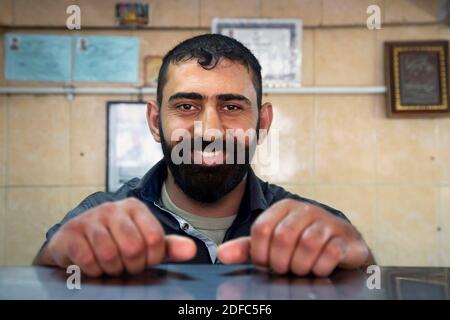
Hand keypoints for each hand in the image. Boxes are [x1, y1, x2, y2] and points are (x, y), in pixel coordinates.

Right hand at [37, 198, 196, 276]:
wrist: (74, 241)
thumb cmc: (115, 241)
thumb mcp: (143, 241)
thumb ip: (167, 246)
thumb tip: (192, 250)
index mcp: (134, 207)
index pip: (155, 239)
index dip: (152, 259)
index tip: (145, 260)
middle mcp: (112, 208)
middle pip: (134, 248)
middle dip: (131, 266)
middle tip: (125, 265)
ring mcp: (89, 218)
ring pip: (110, 255)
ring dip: (111, 269)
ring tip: (110, 265)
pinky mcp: (70, 232)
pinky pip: (87, 260)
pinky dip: (93, 270)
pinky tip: (93, 266)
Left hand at [217, 199, 371, 276]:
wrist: (340, 246)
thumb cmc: (299, 245)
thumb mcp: (271, 245)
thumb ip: (247, 249)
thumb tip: (221, 254)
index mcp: (283, 208)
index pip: (261, 229)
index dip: (260, 253)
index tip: (266, 263)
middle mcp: (305, 209)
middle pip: (283, 237)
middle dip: (280, 262)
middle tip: (284, 269)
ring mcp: (326, 221)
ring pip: (308, 244)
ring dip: (301, 266)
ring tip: (301, 270)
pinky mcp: (345, 236)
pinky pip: (331, 252)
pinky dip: (321, 267)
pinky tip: (318, 269)